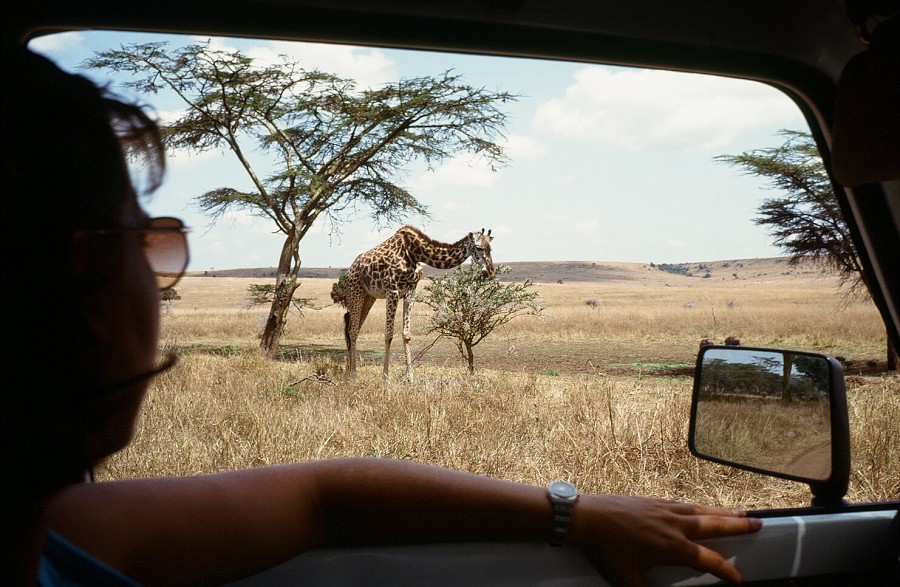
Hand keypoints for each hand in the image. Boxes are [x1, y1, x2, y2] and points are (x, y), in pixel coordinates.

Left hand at [569, 494, 761, 586]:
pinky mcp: (654, 501)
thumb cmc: (606, 550)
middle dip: (738, 527)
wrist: (587, 517)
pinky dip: (700, 506)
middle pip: (714, 525)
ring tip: (742, 514)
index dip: (727, 571)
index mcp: (672, 547)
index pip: (709, 560)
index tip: (739, 579)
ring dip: (723, 513)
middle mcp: (674, 525)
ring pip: (702, 510)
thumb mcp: (627, 582)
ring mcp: (664, 509)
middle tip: (759, 525)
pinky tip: (703, 508)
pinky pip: (685, 503)